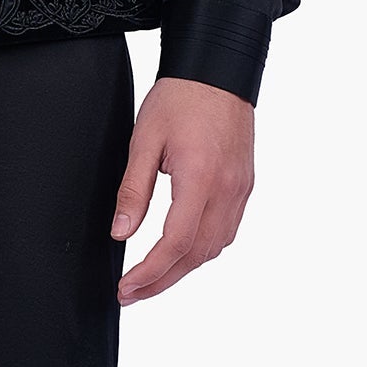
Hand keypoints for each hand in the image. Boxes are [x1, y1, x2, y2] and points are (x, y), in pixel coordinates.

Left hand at [110, 76, 254, 302]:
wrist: (218, 71)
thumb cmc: (180, 98)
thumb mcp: (144, 141)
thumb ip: (133, 191)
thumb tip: (121, 232)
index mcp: (201, 179)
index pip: (176, 243)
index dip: (149, 273)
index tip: (126, 288)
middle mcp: (227, 190)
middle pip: (197, 255)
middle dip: (163, 281)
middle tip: (132, 294)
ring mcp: (240, 189)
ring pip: (216, 247)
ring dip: (184, 268)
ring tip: (152, 278)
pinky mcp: (244, 185)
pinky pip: (227, 230)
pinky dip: (204, 249)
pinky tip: (183, 251)